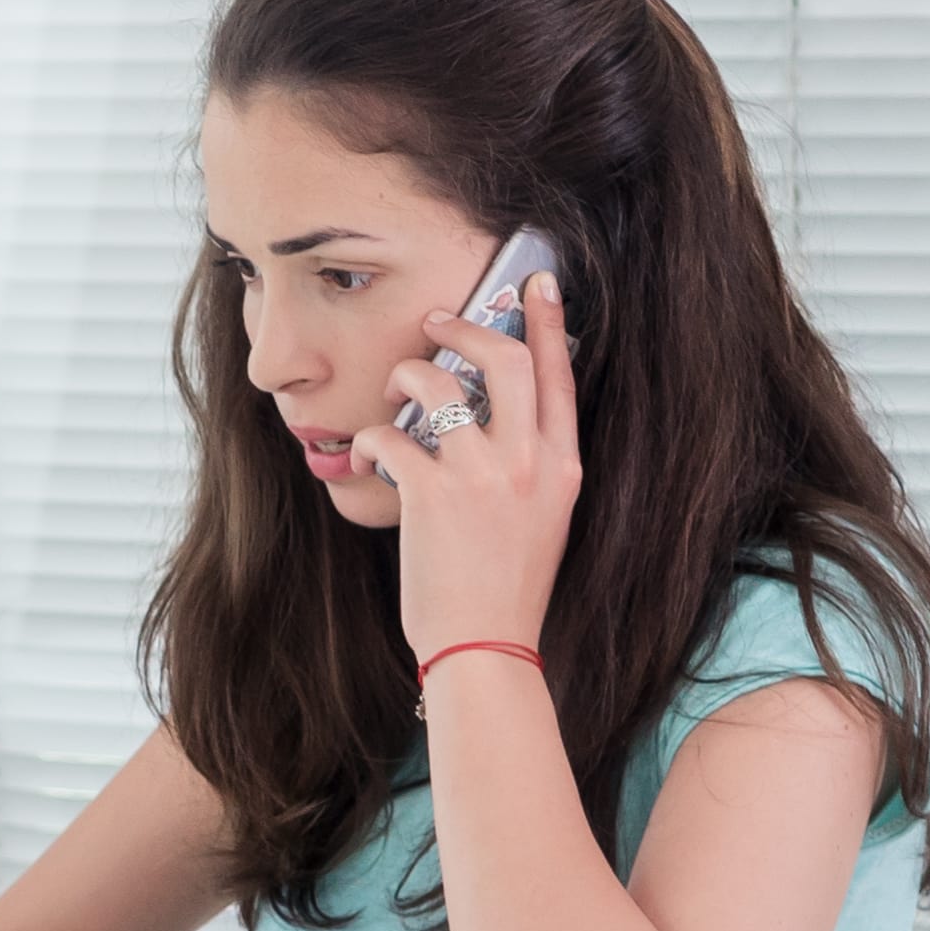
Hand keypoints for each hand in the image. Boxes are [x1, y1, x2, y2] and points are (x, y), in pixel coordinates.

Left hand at [372, 270, 582, 661]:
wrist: (486, 646)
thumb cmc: (507, 587)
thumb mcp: (544, 518)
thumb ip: (530, 465)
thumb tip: (496, 415)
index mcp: (563, 467)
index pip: (560, 376)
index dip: (547, 322)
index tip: (536, 284)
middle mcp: (529, 463)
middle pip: (505, 359)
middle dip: (467, 326)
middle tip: (435, 320)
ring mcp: (481, 476)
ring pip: (438, 384)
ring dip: (405, 377)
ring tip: (391, 394)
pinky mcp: (432, 495)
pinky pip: (389, 436)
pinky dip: (369, 440)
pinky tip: (366, 456)